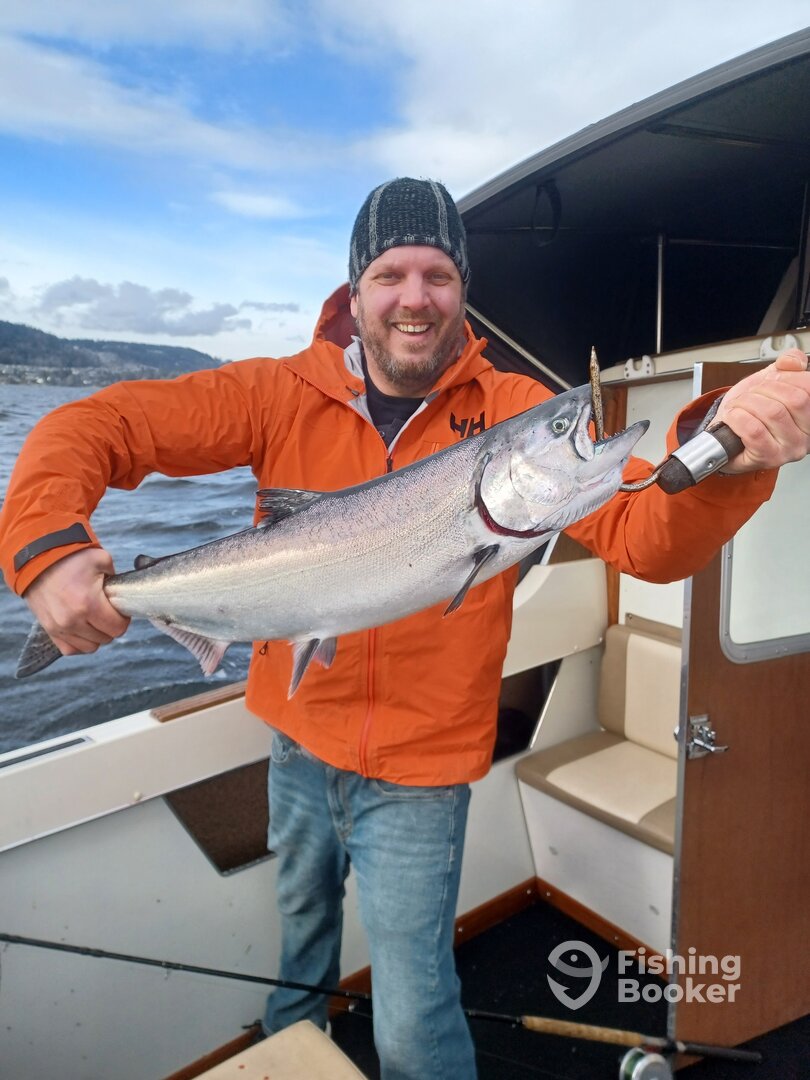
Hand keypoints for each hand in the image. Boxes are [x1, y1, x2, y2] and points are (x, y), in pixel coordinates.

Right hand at [22, 547, 129, 656]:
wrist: (37, 559)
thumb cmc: (70, 558)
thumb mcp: (101, 560)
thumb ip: (116, 579)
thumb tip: (121, 594)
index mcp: (89, 604)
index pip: (118, 628)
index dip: (123, 619)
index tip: (120, 610)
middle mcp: (73, 620)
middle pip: (105, 638)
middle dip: (110, 626)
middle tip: (107, 612)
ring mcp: (59, 628)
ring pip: (90, 647)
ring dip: (96, 636)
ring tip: (94, 619)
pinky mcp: (49, 630)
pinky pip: (70, 649)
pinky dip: (79, 642)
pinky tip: (83, 629)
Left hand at [715, 348, 809, 473]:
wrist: (723, 437)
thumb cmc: (749, 413)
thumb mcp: (769, 382)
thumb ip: (786, 366)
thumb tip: (792, 360)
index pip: (808, 386)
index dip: (785, 377)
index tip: (769, 380)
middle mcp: (805, 435)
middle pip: (793, 399)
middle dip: (762, 390)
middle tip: (748, 396)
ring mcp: (788, 449)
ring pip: (772, 412)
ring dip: (746, 403)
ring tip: (737, 407)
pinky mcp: (768, 458)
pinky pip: (754, 430)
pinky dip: (737, 418)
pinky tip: (733, 418)